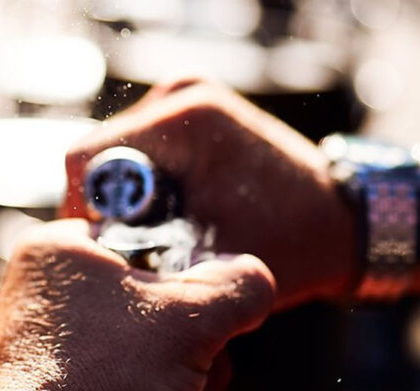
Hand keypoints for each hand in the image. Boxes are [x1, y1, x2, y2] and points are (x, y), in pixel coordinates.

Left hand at [0, 219, 273, 390]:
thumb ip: (238, 286)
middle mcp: (48, 296)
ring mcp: (48, 351)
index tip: (212, 321)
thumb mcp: (189, 320)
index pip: (151, 248)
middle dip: (203, 361)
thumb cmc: (104, 380)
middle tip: (207, 388)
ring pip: (150, 360)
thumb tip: (254, 278)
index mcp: (63, 251)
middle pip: (159, 312)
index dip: (193, 285)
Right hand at [63, 78, 358, 308]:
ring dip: (123, 205)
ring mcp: (184, 101)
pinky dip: (142, 193)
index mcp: (184, 121)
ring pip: (114, 161)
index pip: (86, 163)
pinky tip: (165, 223)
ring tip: (152, 243)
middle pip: (97, 159)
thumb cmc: (290, 243)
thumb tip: (92, 264)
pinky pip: (138, 158)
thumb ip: (145, 257)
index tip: (102, 257)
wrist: (336, 220)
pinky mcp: (188, 117)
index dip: (83, 216)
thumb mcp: (212, 260)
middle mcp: (179, 96)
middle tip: (129, 257)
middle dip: (105, 212)